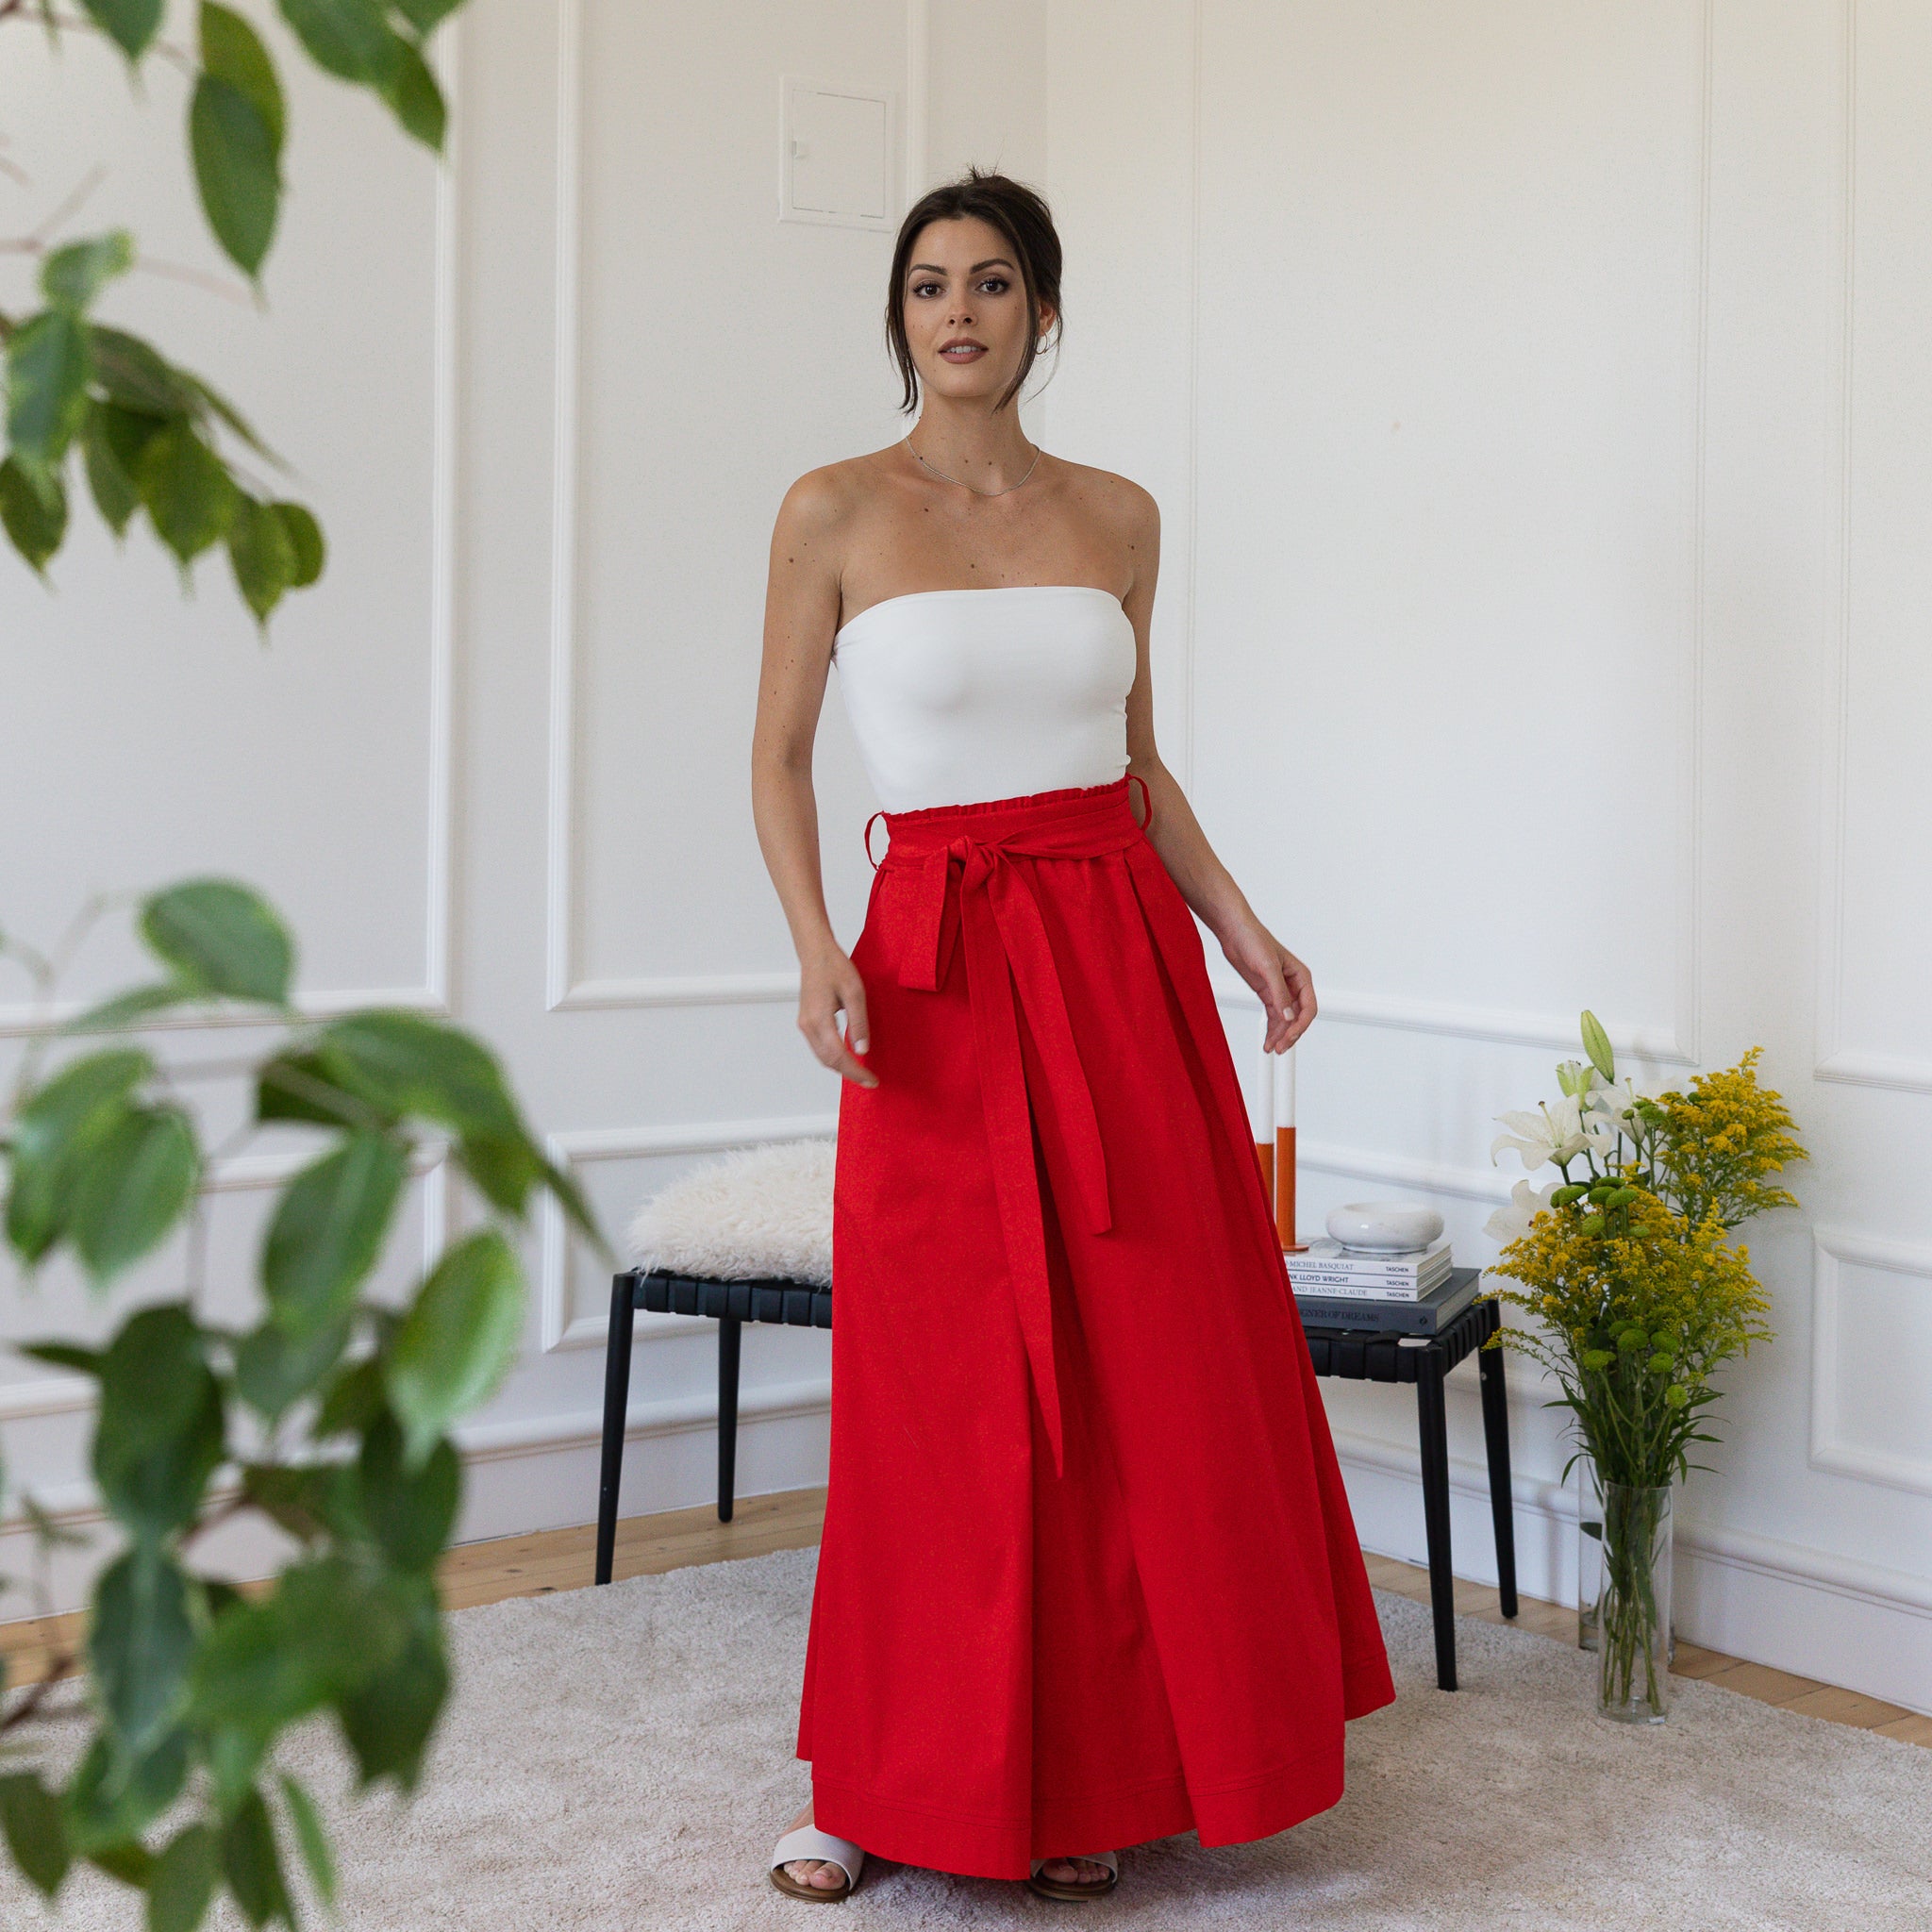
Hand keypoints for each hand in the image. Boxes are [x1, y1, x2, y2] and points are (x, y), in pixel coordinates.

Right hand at [798, 944, 877, 1087]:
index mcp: (819, 1020)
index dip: (856, 1071)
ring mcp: (804, 1024)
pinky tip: (847, 1057)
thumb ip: (859, 1023)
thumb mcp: (855, 993)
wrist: (816, 953)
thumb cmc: (835, 967)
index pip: (839, 1056)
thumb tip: (862, 1051)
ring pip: (822, 1057)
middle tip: (870, 1080)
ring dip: (841, 1067)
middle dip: (850, 1073)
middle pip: (828, 1061)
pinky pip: (819, 1047)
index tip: (872, 1079)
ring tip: (861, 1071)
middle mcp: (808, 1026)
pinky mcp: (805, 1021)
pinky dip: (833, 1057)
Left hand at [1219, 916, 1315, 1051]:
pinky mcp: (1267, 993)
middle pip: (1298, 1017)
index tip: (1289, 1037)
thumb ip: (1279, 993)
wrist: (1235, 933)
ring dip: (1280, 1034)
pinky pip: (1274, 1016)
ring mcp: (1280, 990)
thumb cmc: (1254, 941)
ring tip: (1271, 1048)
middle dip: (1290, 1034)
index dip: (1301, 1025)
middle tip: (1279, 1048)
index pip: (1309, 1007)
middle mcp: (1294, 985)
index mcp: (1301, 977)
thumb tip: (1288, 1017)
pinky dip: (1271, 1028)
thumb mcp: (1268, 967)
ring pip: (1286, 1019)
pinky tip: (1268, 1039)